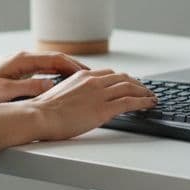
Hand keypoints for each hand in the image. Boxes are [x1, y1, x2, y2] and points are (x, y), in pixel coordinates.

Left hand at [0, 51, 88, 104]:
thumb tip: (51, 86)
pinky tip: (61, 83)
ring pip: (50, 64)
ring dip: (66, 70)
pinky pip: (42, 70)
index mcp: (23, 60)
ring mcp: (21, 63)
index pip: (55, 58)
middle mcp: (24, 58)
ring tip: (82, 80)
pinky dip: (55, 74)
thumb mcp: (5, 91)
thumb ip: (29, 88)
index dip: (73, 66)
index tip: (88, 74)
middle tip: (92, 76)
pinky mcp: (18, 70)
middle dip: (75, 67)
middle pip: (56, 59)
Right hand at [30, 69, 156, 141]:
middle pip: (123, 78)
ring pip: (130, 88)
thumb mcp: (61, 94)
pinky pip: (130, 102)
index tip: (128, 83)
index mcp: (82, 77)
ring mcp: (100, 94)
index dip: (122, 79)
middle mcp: (93, 81)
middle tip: (144, 89)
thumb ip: (74, 94)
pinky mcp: (104, 109)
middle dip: (136, 84)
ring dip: (144, 92)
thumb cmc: (44, 111)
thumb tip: (80, 102)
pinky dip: (143, 101)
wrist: (39, 116)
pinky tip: (150, 104)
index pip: (109, 74)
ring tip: (151, 97)